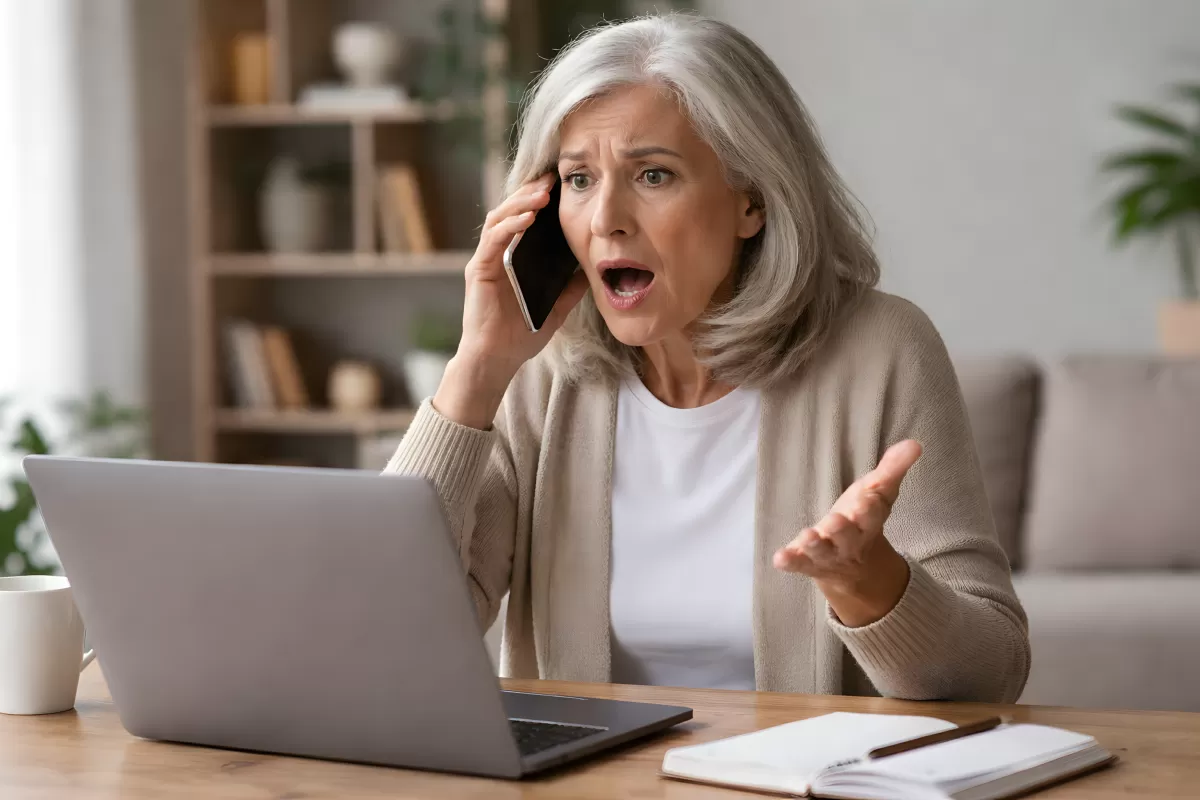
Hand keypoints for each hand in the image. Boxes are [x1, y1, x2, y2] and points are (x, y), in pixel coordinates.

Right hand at [434, 173, 589, 428]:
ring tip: (542, 193)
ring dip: (521, 203)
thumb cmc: (521, 337)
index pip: (525, 219)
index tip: (561, 185)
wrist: (498, 361)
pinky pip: (493, 241)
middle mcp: (496, 254)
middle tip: (554, 179)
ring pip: (499, 219)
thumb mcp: (557, 307)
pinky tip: (527, 219)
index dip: (539, 200)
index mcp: (513, 259)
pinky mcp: (478, 271)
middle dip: (532, 193)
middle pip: (511, 212)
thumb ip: (571, 287)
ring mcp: (485, 261)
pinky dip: (510, 227)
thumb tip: (593, 268)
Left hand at [773, 440, 922, 626]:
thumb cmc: (863, 518)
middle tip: (837, 520)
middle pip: (848, 537)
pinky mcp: (808, 562)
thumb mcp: (879, 493)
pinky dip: (790, 561)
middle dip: (843, 529)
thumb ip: (893, 468)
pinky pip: (799, 563)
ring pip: (822, 552)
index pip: (873, 515)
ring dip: (815, 545)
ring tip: (807, 536)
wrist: (854, 565)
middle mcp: (850, 542)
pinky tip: (780, 559)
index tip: (867, 499)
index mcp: (869, 522)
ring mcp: (828, 554)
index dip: (870, 508)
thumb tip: (915, 444)